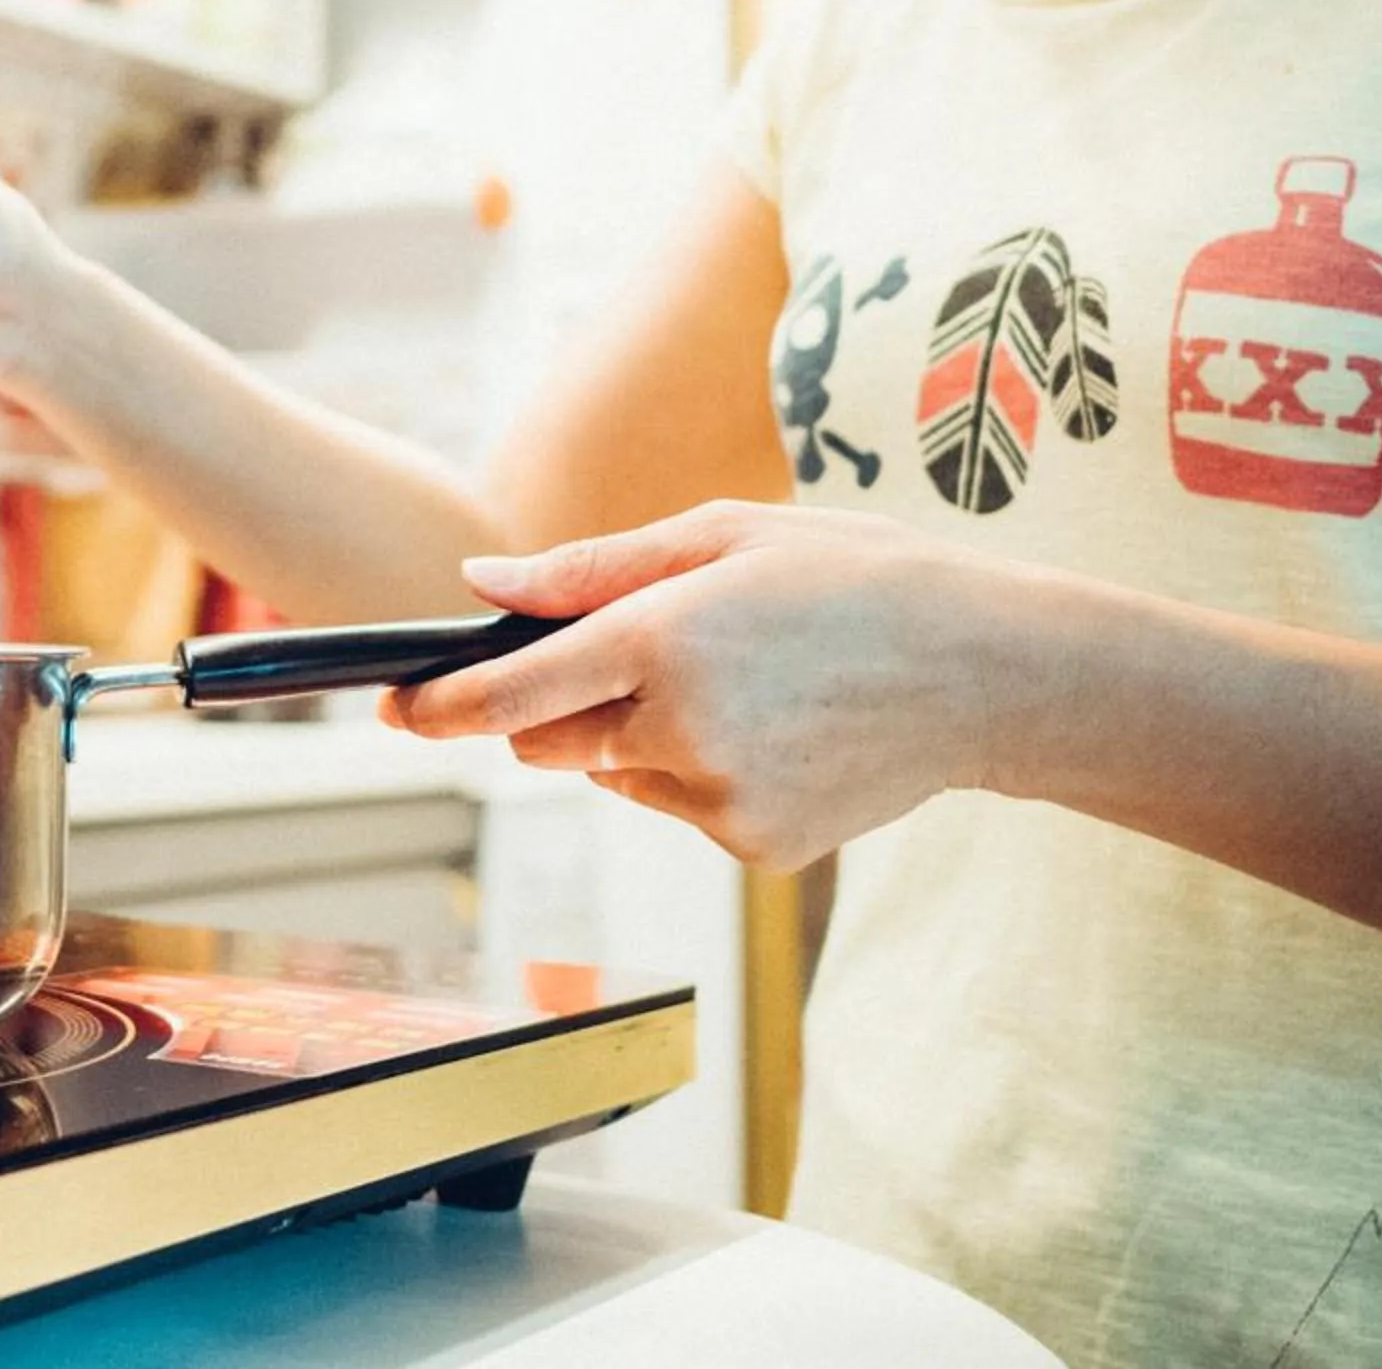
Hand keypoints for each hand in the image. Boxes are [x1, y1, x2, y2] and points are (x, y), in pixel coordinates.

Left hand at [381, 503, 1017, 870]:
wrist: (991, 671)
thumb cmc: (857, 578)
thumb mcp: (723, 536)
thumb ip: (590, 570)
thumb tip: (482, 587)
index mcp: (663, 638)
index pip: (509, 691)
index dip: (437, 703)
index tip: (391, 704)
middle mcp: (681, 728)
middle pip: (550, 739)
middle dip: (552, 703)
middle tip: (628, 653)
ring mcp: (721, 798)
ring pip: (617, 772)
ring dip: (635, 731)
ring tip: (740, 676)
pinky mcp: (757, 845)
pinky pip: (681, 804)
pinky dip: (697, 769)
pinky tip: (775, 725)